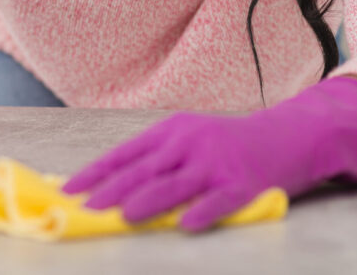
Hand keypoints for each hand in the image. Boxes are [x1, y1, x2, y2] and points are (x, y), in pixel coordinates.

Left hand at [61, 76, 356, 231]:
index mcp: (170, 131)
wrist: (286, 136)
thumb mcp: (188, 138)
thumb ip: (157, 159)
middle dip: (111, 190)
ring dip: (147, 201)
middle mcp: (189, 143)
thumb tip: (114, 187)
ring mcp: (216, 162)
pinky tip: (185, 225)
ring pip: (174, 185)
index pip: (124, 154)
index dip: (96, 172)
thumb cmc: (227, 143)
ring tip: (122, 215)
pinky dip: (201, 213)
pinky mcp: (243, 183)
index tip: (70, 189)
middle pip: (143, 170)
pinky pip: (219, 200)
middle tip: (86, 207)